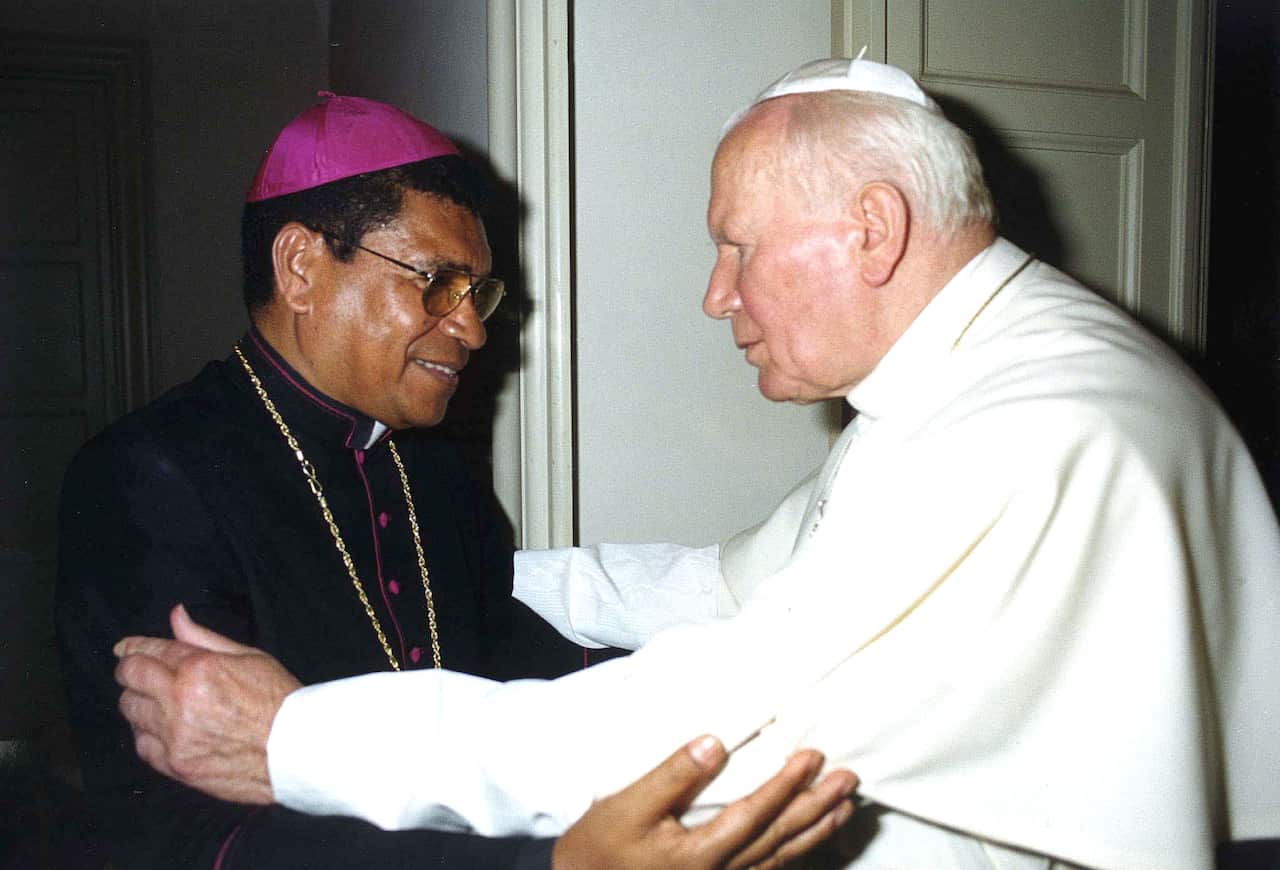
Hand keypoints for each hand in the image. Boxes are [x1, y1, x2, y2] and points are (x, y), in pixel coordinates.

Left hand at [113, 604, 299, 803]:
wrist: (295, 750)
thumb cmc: (278, 700)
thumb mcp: (248, 656)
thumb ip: (204, 637)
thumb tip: (177, 616)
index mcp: (199, 669)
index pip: (149, 651)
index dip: (133, 647)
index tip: (125, 648)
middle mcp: (180, 701)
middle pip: (130, 678)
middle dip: (131, 671)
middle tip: (139, 672)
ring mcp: (175, 736)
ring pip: (130, 711)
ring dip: (139, 701)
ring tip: (157, 701)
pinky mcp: (175, 765)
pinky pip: (142, 745)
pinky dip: (148, 733)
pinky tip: (164, 727)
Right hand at [553, 735, 856, 869]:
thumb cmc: (598, 847)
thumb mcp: (626, 806)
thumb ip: (672, 777)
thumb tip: (715, 744)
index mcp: (700, 852)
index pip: (756, 813)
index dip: (787, 784)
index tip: (814, 756)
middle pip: (779, 837)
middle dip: (817, 806)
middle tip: (850, 780)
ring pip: (779, 859)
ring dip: (815, 833)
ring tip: (846, 809)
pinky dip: (794, 857)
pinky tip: (810, 845)